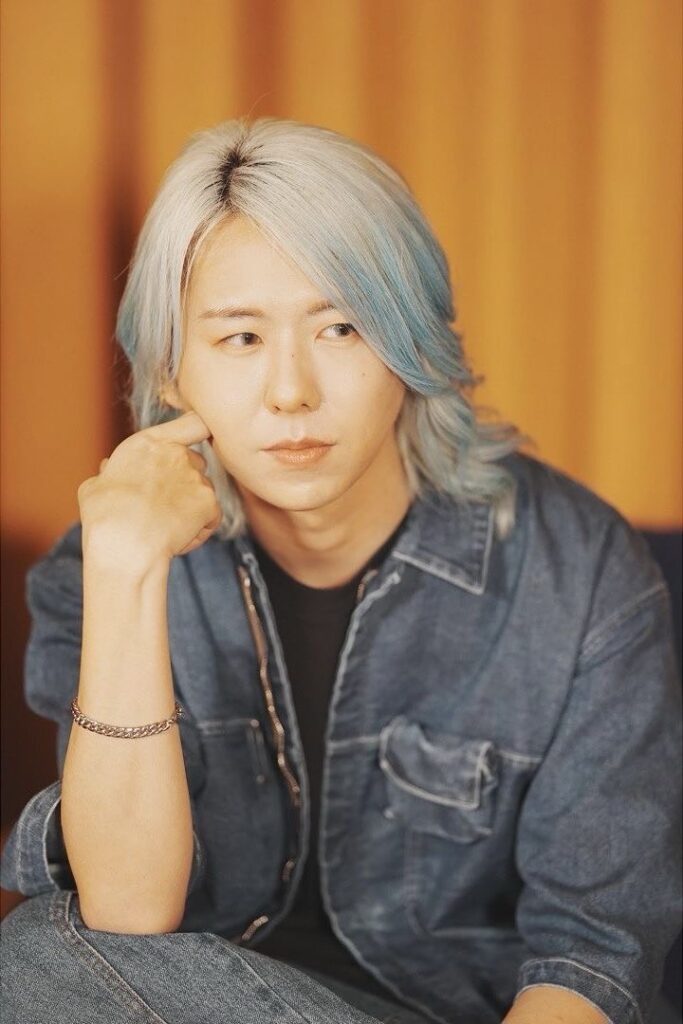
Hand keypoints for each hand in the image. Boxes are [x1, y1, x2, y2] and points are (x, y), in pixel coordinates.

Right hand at [78, 411, 221, 569]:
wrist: (124, 542)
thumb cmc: (103, 515)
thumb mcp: (94, 486)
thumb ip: (109, 473)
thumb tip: (108, 468)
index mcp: (150, 443)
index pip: (192, 422)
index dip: (199, 430)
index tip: (198, 439)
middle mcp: (178, 454)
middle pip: (196, 463)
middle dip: (185, 481)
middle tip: (162, 505)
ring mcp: (197, 478)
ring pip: (202, 493)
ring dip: (190, 508)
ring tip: (162, 528)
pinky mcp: (209, 504)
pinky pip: (210, 518)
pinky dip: (198, 530)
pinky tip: (175, 540)